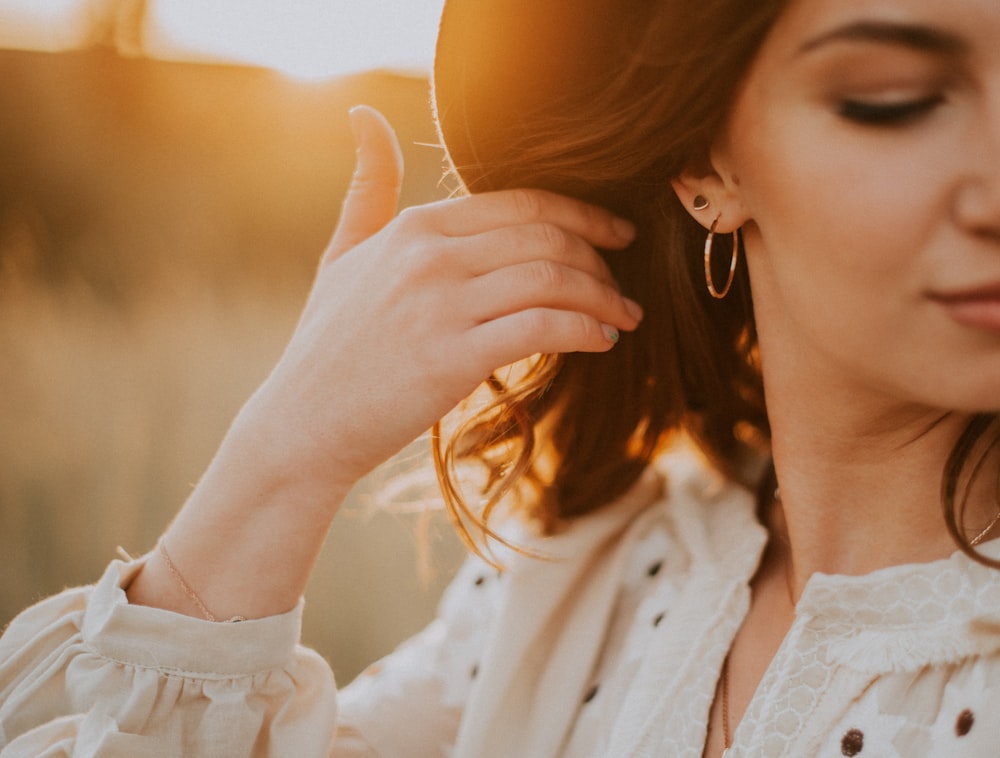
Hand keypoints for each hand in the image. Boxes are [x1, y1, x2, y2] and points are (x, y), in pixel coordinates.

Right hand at [130, 106, 640, 618]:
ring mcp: (441, 305)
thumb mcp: (341, 253)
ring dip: (603, 298)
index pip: (521, 204)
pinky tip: (602, 342)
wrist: (303, 423)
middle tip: (623, 285)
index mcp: (414, 226)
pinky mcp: (453, 357)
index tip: (615, 235)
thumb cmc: (328, 343)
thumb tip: (364, 114)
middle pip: (546, 237)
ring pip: (552, 280)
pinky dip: (584, 330)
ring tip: (624, 317)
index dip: (582, 216)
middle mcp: (430, 255)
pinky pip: (543, 329)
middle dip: (601, 259)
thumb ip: (367, 186)